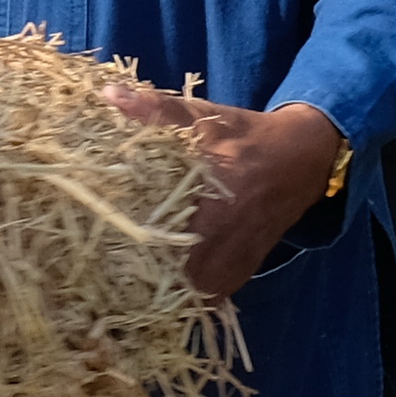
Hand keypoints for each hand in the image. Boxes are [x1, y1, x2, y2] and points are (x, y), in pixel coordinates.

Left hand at [107, 90, 343, 300]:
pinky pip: (209, 299)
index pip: (160, 243)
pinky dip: (185, 300)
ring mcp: (234, 262)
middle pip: (171, 281)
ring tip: (122, 292)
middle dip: (136, 283)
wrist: (302, 159)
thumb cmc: (245, 136)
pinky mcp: (242, 272)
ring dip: (160, 298)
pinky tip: (158, 296)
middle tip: (99, 277)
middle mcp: (222, 242)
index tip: (93, 254)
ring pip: (191, 297)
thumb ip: (155, 111)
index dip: (124, 253)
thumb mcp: (202, 118)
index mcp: (209, 206)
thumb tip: (109, 95)